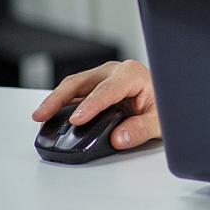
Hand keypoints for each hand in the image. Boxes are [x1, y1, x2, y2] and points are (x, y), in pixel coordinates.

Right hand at [32, 60, 160, 149]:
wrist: (171, 98)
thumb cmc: (166, 105)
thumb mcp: (161, 121)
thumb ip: (140, 129)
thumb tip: (118, 138)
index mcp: (132, 74)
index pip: (106, 90)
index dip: (90, 105)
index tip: (77, 120)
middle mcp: (114, 72)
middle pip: (80, 82)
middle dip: (58, 98)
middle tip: (42, 114)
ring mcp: (103, 78)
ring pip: (73, 86)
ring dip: (55, 100)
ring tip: (39, 117)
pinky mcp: (95, 88)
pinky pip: (75, 94)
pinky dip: (61, 104)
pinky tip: (51, 117)